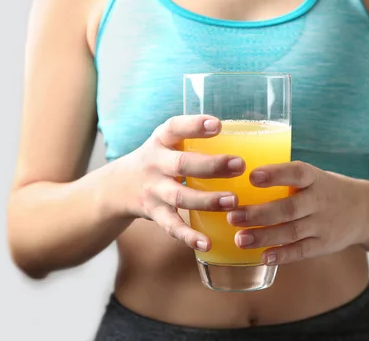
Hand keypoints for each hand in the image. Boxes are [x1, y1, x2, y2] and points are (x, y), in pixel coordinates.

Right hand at [113, 115, 244, 251]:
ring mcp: (153, 190)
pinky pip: (172, 226)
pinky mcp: (154, 213)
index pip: (175, 127)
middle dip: (211, 165)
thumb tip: (248, 138)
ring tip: (233, 201)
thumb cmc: (160, 159)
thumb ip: (196, 140)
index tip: (217, 124)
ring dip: (207, 200)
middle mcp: (155, 163)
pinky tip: (207, 243)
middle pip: (182, 164)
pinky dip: (188, 236)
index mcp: (161, 140)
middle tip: (239, 165)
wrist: (119, 186)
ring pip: (179, 196)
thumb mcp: (169, 142)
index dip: (195, 125)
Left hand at [227, 161, 368, 264]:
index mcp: (315, 178)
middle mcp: (320, 200)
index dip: (275, 174)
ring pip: (292, 232)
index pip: (297, 172)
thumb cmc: (324, 190)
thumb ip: (284, 178)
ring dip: (264, 237)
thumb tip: (239, 177)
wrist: (364, 211)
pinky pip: (302, 251)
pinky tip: (263, 257)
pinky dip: (283, 255)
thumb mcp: (312, 176)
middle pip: (289, 208)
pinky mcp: (324, 244)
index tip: (252, 176)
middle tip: (233, 215)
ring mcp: (323, 224)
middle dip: (259, 213)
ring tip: (240, 239)